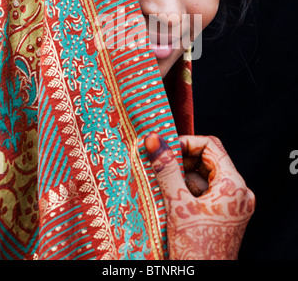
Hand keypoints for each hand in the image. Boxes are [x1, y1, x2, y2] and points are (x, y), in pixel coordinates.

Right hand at [144, 133, 254, 259]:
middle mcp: (238, 192)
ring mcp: (231, 205)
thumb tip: (154, 140)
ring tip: (160, 183)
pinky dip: (186, 191)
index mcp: (234, 185)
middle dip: (181, 161)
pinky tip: (169, 198)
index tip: (164, 149)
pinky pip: (204, 193)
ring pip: (203, 177)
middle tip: (158, 164)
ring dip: (181, 177)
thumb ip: (166, 170)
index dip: (186, 143)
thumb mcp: (177, 205)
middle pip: (207, 161)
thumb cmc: (196, 250)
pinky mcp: (223, 216)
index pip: (211, 146)